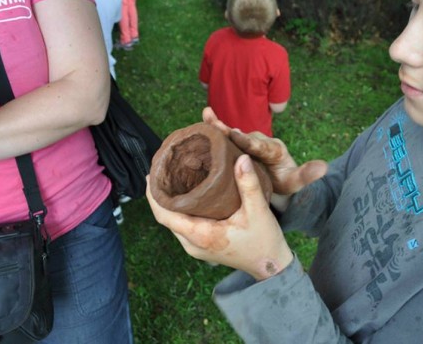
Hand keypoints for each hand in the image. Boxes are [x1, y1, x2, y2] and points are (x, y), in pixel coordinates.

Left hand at [147, 154, 293, 280]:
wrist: (271, 265)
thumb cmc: (264, 240)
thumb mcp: (258, 210)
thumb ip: (249, 183)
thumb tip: (241, 158)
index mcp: (202, 235)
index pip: (165, 216)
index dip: (153, 196)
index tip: (151, 174)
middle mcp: (193, 244)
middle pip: (165, 218)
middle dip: (159, 195)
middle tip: (161, 169)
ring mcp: (196, 248)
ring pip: (173, 223)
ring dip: (168, 203)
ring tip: (169, 178)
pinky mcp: (201, 247)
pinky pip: (182, 226)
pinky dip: (179, 211)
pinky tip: (184, 195)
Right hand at [202, 107, 327, 195]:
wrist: (277, 183)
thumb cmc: (285, 183)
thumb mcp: (296, 182)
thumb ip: (306, 175)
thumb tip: (324, 167)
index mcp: (273, 149)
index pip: (260, 146)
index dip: (249, 142)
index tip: (238, 136)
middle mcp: (259, 141)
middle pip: (244, 137)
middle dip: (231, 132)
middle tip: (219, 126)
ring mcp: (247, 142)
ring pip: (232, 135)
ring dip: (219, 126)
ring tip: (207, 116)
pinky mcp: (237, 146)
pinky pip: (225, 136)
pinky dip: (215, 127)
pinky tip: (204, 116)